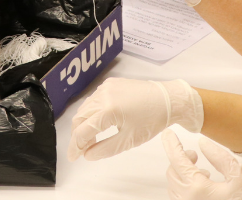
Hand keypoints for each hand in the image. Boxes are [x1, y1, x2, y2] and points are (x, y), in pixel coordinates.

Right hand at [68, 78, 202, 160]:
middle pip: (79, 118)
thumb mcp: (128, 141)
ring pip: (85, 108)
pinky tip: (98, 124)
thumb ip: (104, 149)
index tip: (73, 157)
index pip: (82, 131)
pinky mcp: (111, 83)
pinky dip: (92, 113)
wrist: (168, 100)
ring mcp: (106, 87)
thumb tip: (87, 155)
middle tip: (80, 151)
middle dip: (77, 135)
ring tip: (90, 140)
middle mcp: (103, 95)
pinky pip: (94, 100)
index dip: (75, 146)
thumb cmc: (152, 120)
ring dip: (84, 124)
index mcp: (107, 110)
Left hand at [163, 130, 241, 199]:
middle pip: (173, 171)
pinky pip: (178, 195)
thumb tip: (203, 144)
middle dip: (181, 159)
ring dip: (183, 173)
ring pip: (174, 184)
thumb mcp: (239, 177)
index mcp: (198, 189)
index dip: (171, 144)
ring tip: (202, 172)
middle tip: (194, 155)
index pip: (177, 160)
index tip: (168, 134)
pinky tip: (201, 185)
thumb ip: (220, 158)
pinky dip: (184, 185)